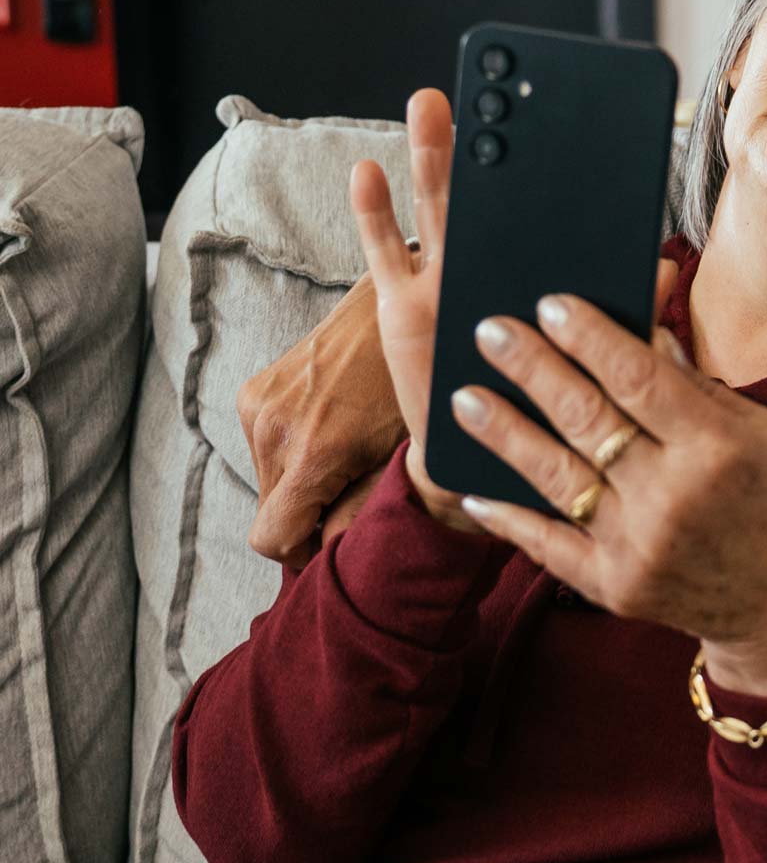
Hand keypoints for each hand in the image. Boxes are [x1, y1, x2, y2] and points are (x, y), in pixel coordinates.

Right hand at [239, 273, 403, 566]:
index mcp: (312, 452)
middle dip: (306, 518)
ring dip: (300, 485)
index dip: (302, 554)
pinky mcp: (253, 391)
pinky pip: (263, 449)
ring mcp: (257, 406)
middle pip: (269, 515)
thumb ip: (361, 511)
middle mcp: (273, 429)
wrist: (398, 307)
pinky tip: (332, 432)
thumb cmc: (417, 385)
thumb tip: (327, 552)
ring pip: (266, 484)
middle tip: (354, 496)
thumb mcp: (403, 459)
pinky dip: (291, 455)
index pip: (272, 539)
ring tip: (348, 458)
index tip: (333, 542)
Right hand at [349, 88, 680, 536]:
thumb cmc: (542, 402)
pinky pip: (385, 253)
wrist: (488, 458)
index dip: (541, 158)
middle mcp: (486, 263)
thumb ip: (622, 309)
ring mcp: (441, 279)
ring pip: (435, 208)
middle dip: (482, 140)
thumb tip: (664, 265)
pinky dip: (374, 213)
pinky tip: (370, 171)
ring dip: (431, 156)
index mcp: (532, 268)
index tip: (551, 102)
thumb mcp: (589, 356)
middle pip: (484, 192)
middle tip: (485, 88)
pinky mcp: (400, 307)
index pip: (536, 203)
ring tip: (432, 104)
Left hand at [441, 266, 766, 690]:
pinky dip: (509, 517)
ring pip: (555, 476)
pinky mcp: (616, 587)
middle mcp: (674, 496)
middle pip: (586, 418)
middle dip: (532, 367)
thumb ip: (695, 388)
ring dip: (504, 432)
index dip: (588, 336)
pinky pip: (549, 545)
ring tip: (464, 396)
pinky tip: (475, 489)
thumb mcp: (761, 434)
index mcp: (718, 448)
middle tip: (489, 330)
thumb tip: (638, 330)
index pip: (637, 377)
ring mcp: (639, 545)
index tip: (549, 302)